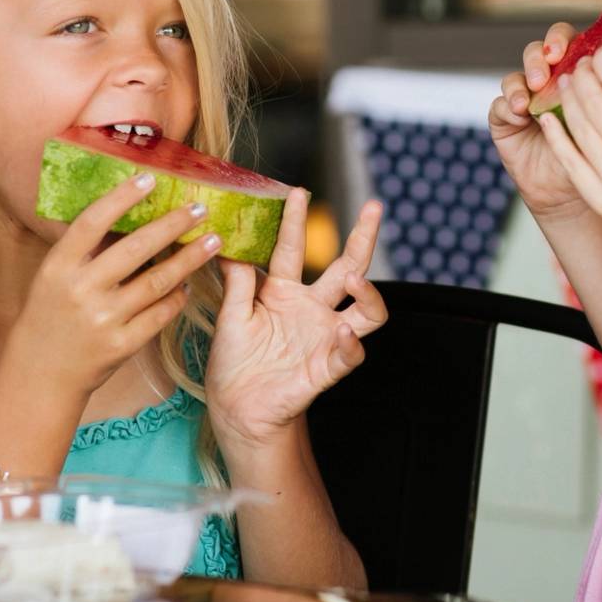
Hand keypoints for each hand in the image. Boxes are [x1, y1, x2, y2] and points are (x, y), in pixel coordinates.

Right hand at [11, 173, 225, 400]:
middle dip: (172, 225)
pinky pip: (159, 315)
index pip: (92, 222)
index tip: (150, 178)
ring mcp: (102, 320)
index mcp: (58, 267)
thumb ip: (83, 250)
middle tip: (200, 208)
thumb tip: (125, 210)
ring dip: (189, 259)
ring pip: (156, 282)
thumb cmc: (49, 316)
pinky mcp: (121, 345)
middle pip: (135, 248)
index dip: (121, 198)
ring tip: (213, 241)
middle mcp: (80, 291)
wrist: (40, 374)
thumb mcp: (53, 278)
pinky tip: (190, 284)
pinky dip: (177, 298)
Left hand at [206, 191, 388, 452]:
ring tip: (356, 279)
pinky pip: (350, 353)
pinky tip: (344, 333)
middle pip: (348, 267)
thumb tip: (227, 237)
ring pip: (366, 309)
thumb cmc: (234, 362)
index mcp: (283, 291)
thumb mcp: (229, 317)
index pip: (293, 249)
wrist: (237, 410)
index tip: (297, 191)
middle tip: (374, 208)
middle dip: (363, 237)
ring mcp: (323, 336)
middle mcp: (310, 308)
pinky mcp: (327, 367)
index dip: (296, 221)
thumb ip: (236, 280)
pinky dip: (351, 343)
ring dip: (368, 291)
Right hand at [489, 21, 590, 218]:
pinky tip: (520, 112)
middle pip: (539, 51)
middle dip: (542, 53)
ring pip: (516, 74)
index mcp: (578, 74)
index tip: (575, 48)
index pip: (570, 42)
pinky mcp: (506, 121)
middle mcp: (549, 83)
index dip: (568, 39)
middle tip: (550, 61)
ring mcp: (526, 100)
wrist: (576, 198)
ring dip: (524, 77)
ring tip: (533, 90)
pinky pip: (499, 105)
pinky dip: (508, 104)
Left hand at [535, 46, 601, 260]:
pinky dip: (556, 135)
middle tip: (579, 63)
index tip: (600, 50)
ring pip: (579, 126)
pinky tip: (548, 117)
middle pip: (595, 101)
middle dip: (583, 76)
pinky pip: (570, 159)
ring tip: (566, 83)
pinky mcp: (598, 198)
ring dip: (568, 99)